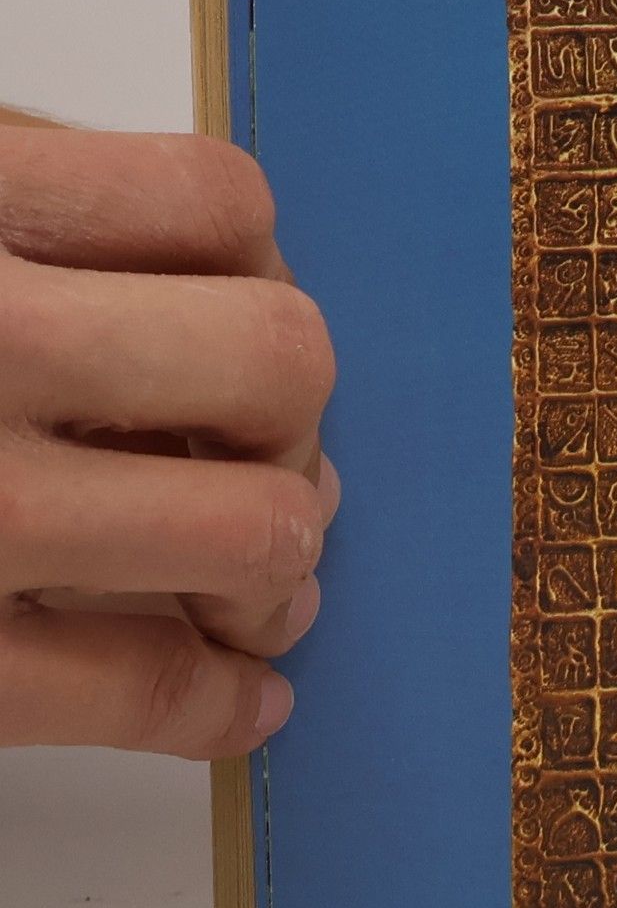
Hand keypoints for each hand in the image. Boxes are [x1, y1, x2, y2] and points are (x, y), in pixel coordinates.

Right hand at [0, 120, 335, 758]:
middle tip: (260, 462)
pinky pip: (139, 685)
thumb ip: (34, 215)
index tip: (244, 318)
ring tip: (247, 584)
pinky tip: (236, 699)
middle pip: (281, 359)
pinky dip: (212, 704)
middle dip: (292, 424)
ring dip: (275, 564)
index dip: (262, 272)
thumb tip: (220, 262)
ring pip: (251, 526)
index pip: (222, 203)